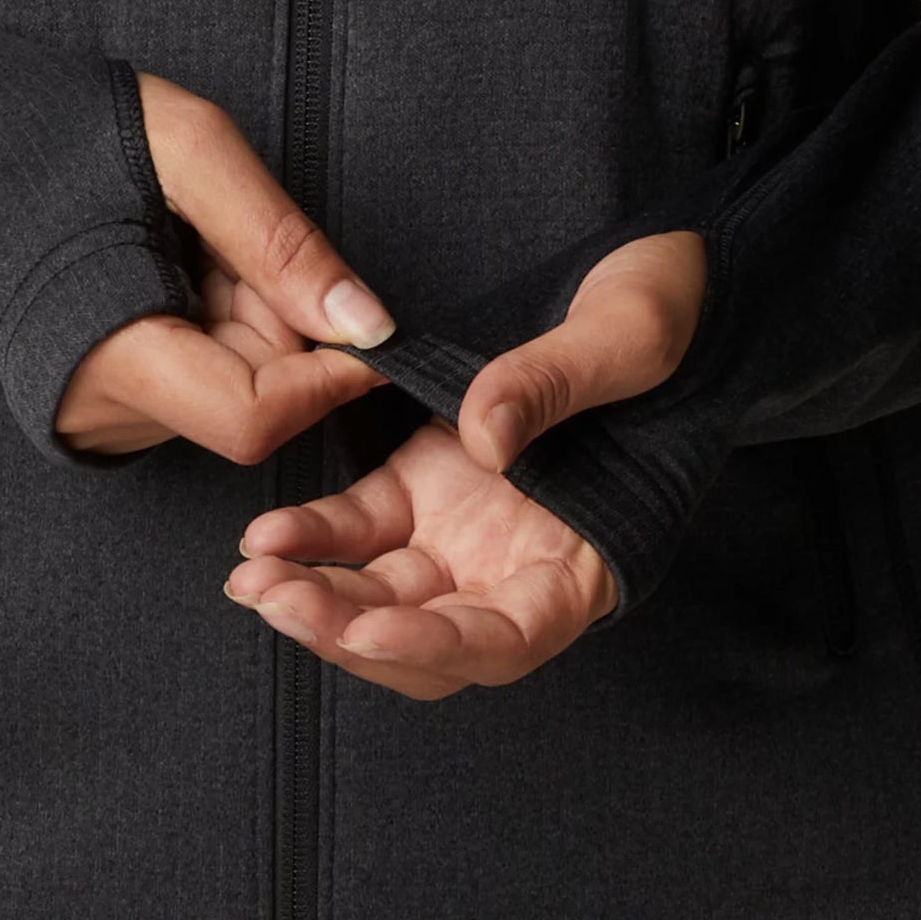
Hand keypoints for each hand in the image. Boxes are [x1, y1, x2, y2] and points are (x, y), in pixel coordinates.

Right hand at [56, 72, 392, 459]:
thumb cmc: (64, 132)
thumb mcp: (193, 153)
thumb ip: (282, 243)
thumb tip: (367, 325)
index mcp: (109, 354)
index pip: (252, 418)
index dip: (326, 378)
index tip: (365, 324)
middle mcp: (99, 408)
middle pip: (252, 398)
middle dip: (276, 321)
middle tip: (230, 241)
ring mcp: (97, 414)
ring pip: (231, 388)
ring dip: (245, 320)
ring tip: (186, 247)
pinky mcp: (102, 404)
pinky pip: (197, 381)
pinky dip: (212, 327)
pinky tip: (168, 272)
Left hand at [223, 230, 706, 696]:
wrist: (660, 272)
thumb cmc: (670, 315)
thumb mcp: (627, 336)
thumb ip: (554, 385)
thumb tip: (486, 436)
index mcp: (586, 556)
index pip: (511, 637)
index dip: (439, 647)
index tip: (371, 630)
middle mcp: (519, 562)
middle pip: (428, 639)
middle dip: (348, 632)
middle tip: (279, 601)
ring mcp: (465, 531)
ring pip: (380, 596)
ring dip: (314, 597)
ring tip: (250, 578)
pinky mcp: (422, 485)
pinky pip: (358, 530)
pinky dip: (311, 537)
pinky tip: (265, 533)